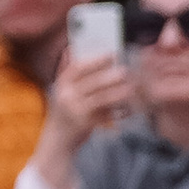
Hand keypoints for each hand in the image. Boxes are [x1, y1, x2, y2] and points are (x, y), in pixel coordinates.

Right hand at [30, 46, 136, 188]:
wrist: (57, 141)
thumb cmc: (63, 112)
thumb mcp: (61, 91)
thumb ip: (65, 71)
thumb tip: (69, 48)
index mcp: (61, 84)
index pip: (78, 68)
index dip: (95, 60)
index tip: (111, 54)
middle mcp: (65, 96)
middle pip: (92, 82)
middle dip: (110, 76)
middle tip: (126, 71)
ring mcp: (74, 110)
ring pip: (101, 98)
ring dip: (117, 92)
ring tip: (131, 88)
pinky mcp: (84, 123)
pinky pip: (105, 113)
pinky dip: (117, 110)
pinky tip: (127, 108)